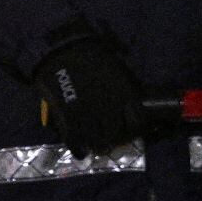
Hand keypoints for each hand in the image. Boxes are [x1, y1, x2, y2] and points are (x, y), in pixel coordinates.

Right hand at [35, 36, 143, 152]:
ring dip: (98, 146)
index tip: (129, 131)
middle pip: (117, 135)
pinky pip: (75, 141)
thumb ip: (123, 90)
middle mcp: (110, 107)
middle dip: (114, 140)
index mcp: (124, 93)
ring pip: (98, 142)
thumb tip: (126, 109)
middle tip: (109, 140)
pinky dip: (78, 150)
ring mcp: (88, 113)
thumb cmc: (91, 55)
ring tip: (95, 146)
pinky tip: (80, 151)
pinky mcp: (68, 116)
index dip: (134, 130)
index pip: (138, 122)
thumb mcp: (116, 70)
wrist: (63, 48)